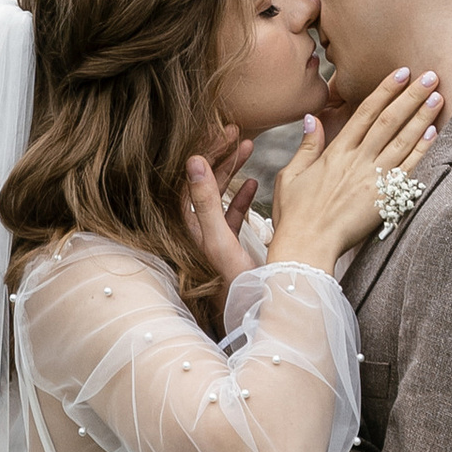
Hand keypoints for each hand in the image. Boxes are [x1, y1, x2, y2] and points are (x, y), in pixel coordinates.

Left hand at [181, 136, 260, 292]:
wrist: (262, 322)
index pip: (189, 180)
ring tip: (248, 144)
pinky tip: (254, 183)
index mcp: (189, 231)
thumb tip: (192, 161)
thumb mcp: (221, 244)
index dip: (205, 152)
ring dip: (232, 170)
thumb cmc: (240, 289)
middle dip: (218, 155)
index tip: (223, 130)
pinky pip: (231, 216)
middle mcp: (197, 234)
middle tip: (235, 129)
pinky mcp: (229, 249)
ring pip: (219, 196)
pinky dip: (241, 197)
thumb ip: (206, 204)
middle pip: (202, 184)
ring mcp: (213, 241)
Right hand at [266, 66, 441, 271]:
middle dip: (411, 96)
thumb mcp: (291, 176)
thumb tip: (312, 117)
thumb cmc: (295, 215)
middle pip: (389, 120)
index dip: (385, 90)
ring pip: (402, 140)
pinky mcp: (383, 199)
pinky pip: (407, 170)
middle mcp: (357, 160)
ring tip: (438, 97)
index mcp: (336, 152)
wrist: (306, 247)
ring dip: (422, 117)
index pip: (365, 112)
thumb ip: (307, 146)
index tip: (402, 73)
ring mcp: (372, 179)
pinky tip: (433, 133)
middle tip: (430, 76)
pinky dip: (421, 150)